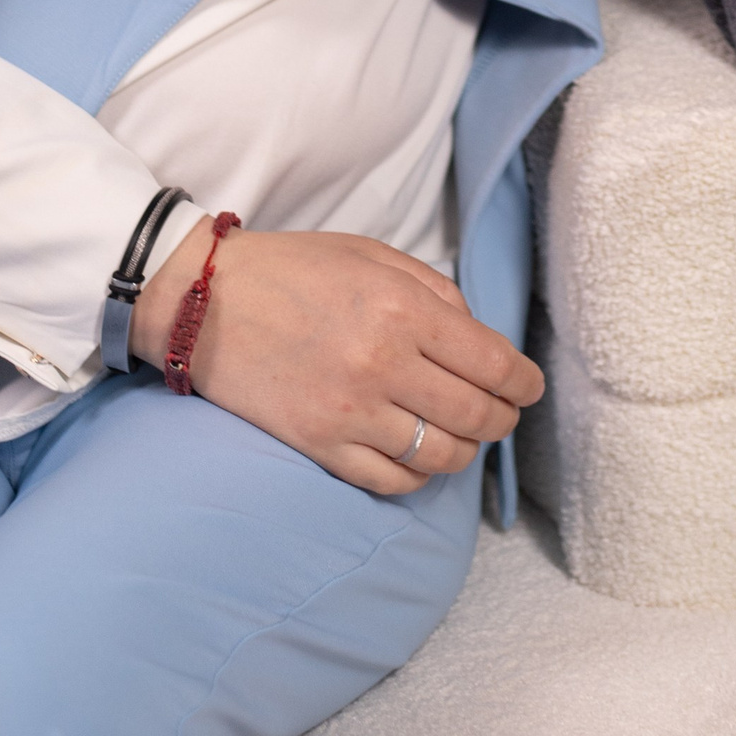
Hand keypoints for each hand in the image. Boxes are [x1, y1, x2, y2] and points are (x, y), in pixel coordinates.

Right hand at [133, 221, 543, 493]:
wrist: (206, 301)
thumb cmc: (294, 269)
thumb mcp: (373, 254)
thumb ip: (435, 292)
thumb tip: (479, 337)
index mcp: (401, 308)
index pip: (492, 362)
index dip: (524, 382)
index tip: (529, 387)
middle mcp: (383, 364)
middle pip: (476, 414)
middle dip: (503, 418)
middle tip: (505, 414)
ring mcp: (350, 413)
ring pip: (440, 456)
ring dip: (467, 451)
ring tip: (467, 437)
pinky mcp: (320, 447)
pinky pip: (392, 482)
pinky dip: (419, 476)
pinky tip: (421, 458)